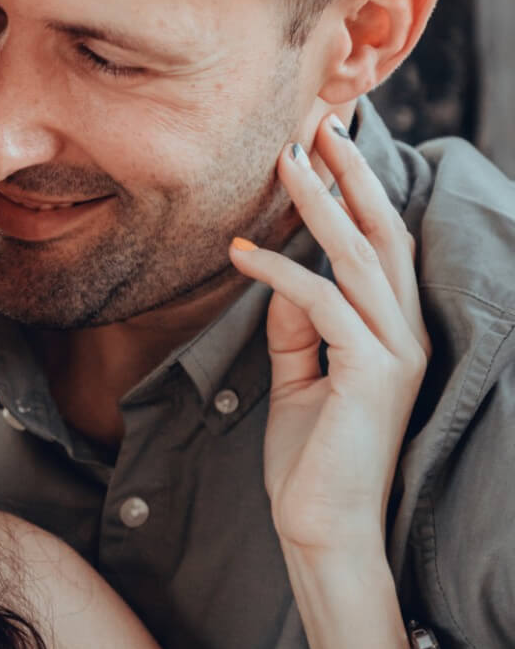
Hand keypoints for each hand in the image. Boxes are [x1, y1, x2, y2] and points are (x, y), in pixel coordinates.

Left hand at [229, 115, 429, 557]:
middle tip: (317, 117)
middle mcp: (406, 333)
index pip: (380, 243)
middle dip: (350, 171)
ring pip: (357, 256)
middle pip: (381, 231)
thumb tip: (281, 274)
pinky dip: (280, 273)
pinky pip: (322, 304)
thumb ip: (297, 326)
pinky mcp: (371, 374)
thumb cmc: (310, 461)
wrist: (323, 531)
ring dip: (319, 201)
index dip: (357, 187)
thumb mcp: (300, 378)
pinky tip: (241, 253)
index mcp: (395, 332)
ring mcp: (395, 352)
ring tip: (284, 157)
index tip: (324, 140)